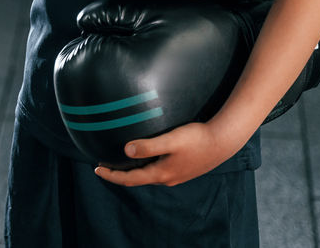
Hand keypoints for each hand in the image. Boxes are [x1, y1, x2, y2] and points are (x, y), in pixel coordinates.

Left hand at [93, 122, 236, 186]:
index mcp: (161, 174)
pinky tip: (143, 157)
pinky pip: (157, 171)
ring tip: (119, 161)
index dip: (112, 175)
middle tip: (103, 165)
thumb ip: (148, 146)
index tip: (96, 169)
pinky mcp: (182, 169)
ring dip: (132, 171)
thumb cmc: (197, 139)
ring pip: (147, 176)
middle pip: (137, 179)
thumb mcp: (170, 140)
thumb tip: (126, 151)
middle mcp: (167, 178)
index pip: (130, 179)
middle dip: (119, 174)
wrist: (223, 142)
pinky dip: (144, 167)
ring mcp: (175, 175)